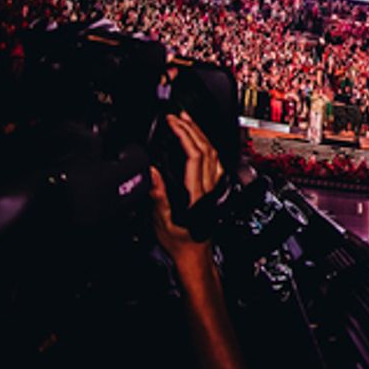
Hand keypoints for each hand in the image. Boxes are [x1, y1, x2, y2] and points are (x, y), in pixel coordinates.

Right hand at [149, 111, 222, 270]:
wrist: (195, 253)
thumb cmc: (179, 241)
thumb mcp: (161, 221)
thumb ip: (158, 196)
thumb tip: (152, 172)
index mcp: (196, 192)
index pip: (194, 155)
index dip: (185, 135)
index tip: (172, 122)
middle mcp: (208, 186)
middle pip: (206, 149)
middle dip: (192, 128)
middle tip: (178, 115)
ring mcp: (214, 186)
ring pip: (213, 153)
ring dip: (200, 134)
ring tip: (188, 121)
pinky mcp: (215, 188)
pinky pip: (215, 160)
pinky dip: (206, 145)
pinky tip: (199, 141)